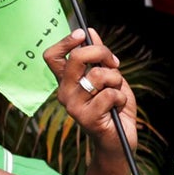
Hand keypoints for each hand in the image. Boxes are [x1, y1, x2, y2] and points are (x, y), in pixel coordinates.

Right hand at [44, 30, 139, 154]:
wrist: (120, 141)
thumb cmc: (114, 109)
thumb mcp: (110, 78)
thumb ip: (99, 58)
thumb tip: (90, 32)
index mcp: (67, 82)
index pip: (52, 57)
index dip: (65, 41)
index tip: (82, 34)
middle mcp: (65, 92)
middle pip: (77, 58)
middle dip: (101, 53)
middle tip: (115, 63)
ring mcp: (74, 106)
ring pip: (98, 75)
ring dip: (116, 81)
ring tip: (117, 94)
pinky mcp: (87, 118)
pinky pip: (110, 94)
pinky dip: (121, 98)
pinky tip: (117, 108)